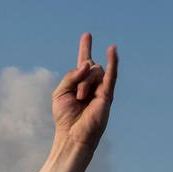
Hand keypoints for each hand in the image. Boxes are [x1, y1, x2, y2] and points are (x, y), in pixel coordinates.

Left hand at [50, 33, 117, 155]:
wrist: (72, 135)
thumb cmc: (65, 117)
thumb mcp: (60, 93)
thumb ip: (70, 76)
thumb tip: (87, 64)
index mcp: (79, 83)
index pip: (83, 62)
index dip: (85, 48)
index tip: (86, 35)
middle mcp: (92, 84)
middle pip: (89, 67)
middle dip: (79, 77)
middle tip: (76, 95)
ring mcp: (101, 88)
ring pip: (95, 71)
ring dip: (84, 84)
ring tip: (80, 98)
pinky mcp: (107, 94)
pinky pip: (111, 74)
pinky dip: (112, 61)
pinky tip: (112, 49)